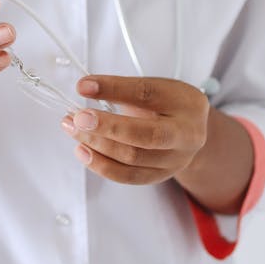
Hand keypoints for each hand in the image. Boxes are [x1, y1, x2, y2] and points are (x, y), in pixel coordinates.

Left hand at [60, 75, 209, 185]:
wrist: (191, 132)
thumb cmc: (168, 104)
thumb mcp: (155, 87)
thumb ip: (123, 88)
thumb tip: (85, 88)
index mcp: (185, 103)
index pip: (146, 94)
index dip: (113, 88)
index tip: (83, 86)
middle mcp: (186, 135)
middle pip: (145, 135)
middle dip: (107, 126)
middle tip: (78, 117)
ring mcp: (175, 160)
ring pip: (133, 158)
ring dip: (97, 144)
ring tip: (73, 129)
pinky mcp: (160, 176)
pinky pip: (128, 176)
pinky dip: (101, 165)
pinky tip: (83, 151)